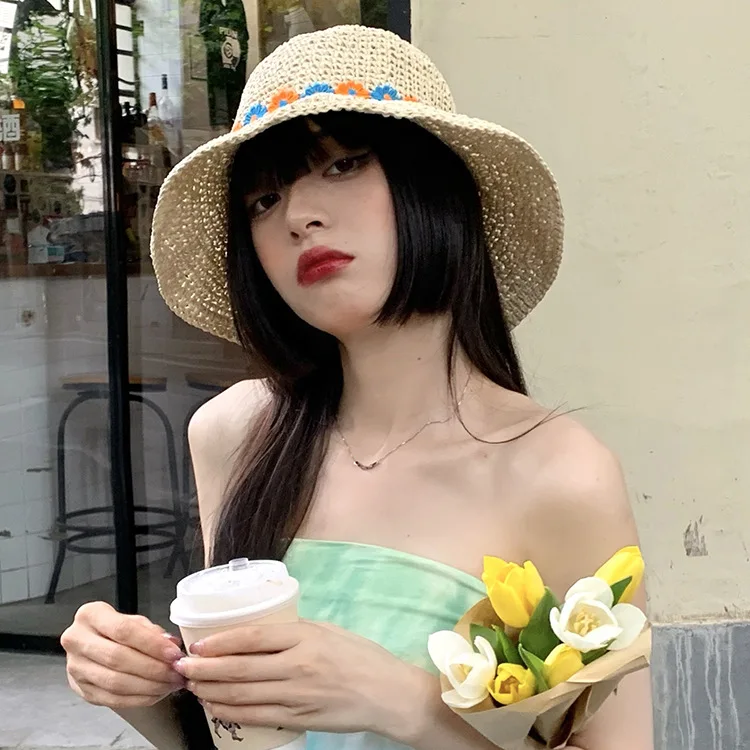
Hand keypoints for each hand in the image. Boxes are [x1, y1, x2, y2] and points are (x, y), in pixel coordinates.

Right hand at [61, 601, 186, 707]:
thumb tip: (171, 645)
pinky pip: (112, 699)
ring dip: (147, 686)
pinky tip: (155, 694)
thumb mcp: (134, 621)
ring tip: (169, 684)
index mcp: (90, 615)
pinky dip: (138, 699)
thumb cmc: (116, 629)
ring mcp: (75, 668)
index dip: (152, 644)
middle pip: (118, 658)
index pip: (124, 630)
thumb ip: (152, 632)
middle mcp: (77, 641)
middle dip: (152, 668)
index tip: (173, 653)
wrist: (91, 643)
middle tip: (175, 672)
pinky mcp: (81, 690)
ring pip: (115, 682)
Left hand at [174, 620, 430, 741]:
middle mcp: (297, 666)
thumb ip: (295, 632)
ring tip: (192, 686)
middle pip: (240, 668)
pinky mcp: (298, 718)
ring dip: (212, 691)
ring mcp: (296, 695)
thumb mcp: (328, 631)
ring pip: (243, 694)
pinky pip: (256, 717)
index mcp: (305, 638)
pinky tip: (214, 707)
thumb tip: (260, 631)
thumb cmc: (360, 656)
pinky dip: (230, 712)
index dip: (220, 642)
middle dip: (205, 669)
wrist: (387, 694)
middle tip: (182, 667)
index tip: (198, 644)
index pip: (253, 638)